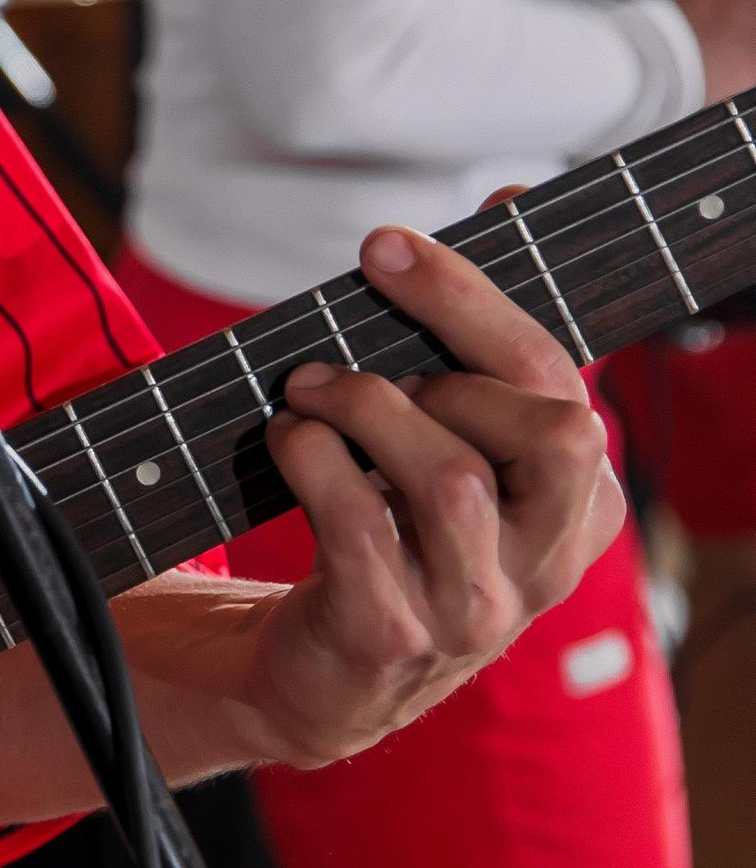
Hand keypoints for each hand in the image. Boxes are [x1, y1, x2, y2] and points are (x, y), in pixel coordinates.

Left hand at [227, 223, 621, 767]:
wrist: (327, 672)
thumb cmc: (392, 526)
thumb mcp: (448, 438)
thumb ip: (481, 336)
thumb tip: (509, 196)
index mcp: (578, 505)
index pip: (564, 388)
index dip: (477, 302)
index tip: (391, 247)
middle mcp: (545, 562)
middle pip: (553, 433)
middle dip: (448, 359)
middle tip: (357, 355)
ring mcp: (476, 611)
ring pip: (452, 480)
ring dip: (362, 407)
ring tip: (309, 392)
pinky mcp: (393, 635)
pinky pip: (363, 526)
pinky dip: (313, 462)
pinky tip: (288, 443)